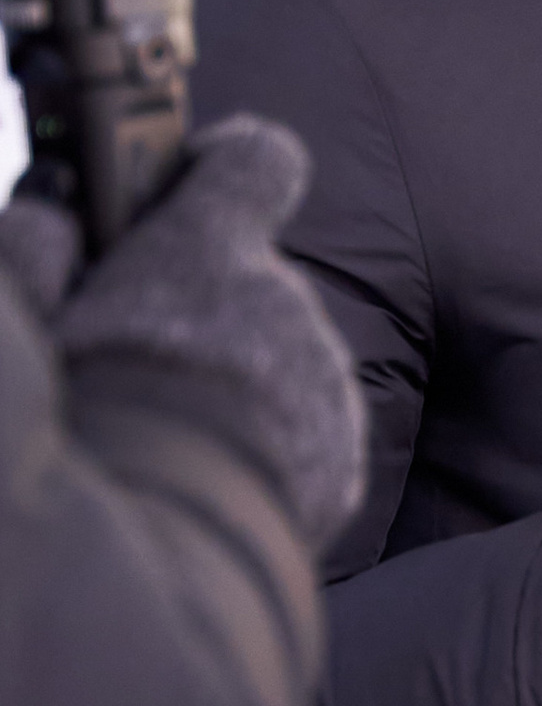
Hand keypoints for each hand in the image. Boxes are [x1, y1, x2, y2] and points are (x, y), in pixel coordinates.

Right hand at [42, 116, 364, 545]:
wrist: (169, 544)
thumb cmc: (89, 418)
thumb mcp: (39, 316)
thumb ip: (37, 248)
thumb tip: (52, 209)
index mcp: (212, 250)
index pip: (253, 160)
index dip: (224, 168)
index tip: (194, 181)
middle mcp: (287, 302)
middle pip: (250, 282)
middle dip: (202, 307)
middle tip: (137, 355)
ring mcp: (323, 383)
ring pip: (277, 361)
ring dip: (232, 382)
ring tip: (165, 431)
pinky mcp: (340, 458)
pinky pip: (301, 432)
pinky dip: (261, 446)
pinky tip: (204, 473)